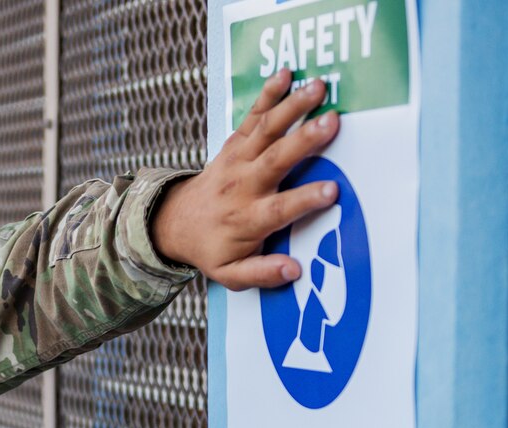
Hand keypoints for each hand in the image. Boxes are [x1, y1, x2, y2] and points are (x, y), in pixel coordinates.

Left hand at [151, 69, 340, 289]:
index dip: (305, 200)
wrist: (174, 222)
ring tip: (320, 87)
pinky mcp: (233, 145)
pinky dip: (267, 94)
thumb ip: (261, 273)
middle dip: (304, 141)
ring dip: (292, 107)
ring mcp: (236, 161)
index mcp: (246, 219)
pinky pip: (252, 117)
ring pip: (266, 131)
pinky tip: (286, 74)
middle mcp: (242, 186)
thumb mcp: (230, 273)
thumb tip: (294, 270)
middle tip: (333, 121)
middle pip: (275, 160)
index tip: (331, 190)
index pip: (279, 209)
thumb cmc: (211, 248)